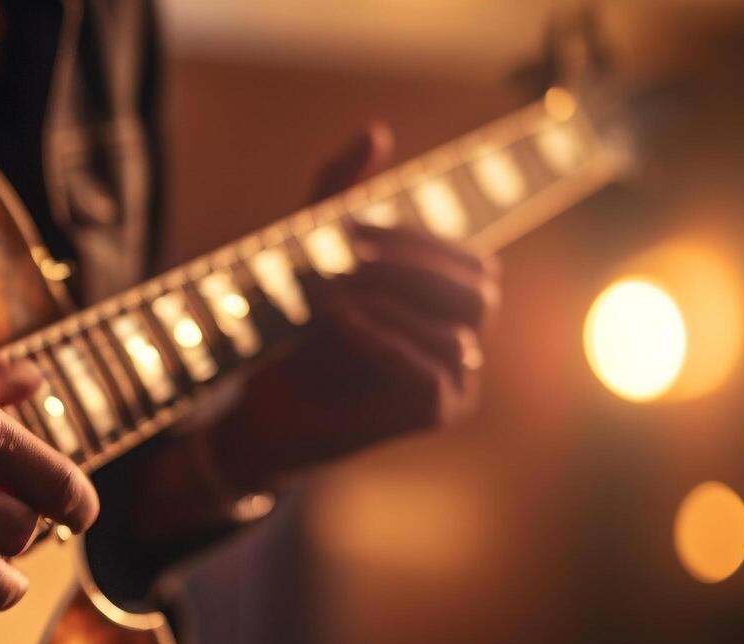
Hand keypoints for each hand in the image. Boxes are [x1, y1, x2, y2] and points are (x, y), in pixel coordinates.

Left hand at [212, 124, 498, 489]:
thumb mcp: (314, 249)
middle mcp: (465, 340)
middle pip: (480, 290)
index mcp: (450, 302)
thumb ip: (341, 190)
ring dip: (383, 304)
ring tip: (322, 298)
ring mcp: (458, 382)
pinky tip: (339, 322)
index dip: (414, 241)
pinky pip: (429, 369)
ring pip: (454, 332)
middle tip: (347, 259)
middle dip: (411, 268)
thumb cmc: (294, 330)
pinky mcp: (436, 413)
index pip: (471, 260)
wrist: (263, 405)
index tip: (350, 231)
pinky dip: (383, 339)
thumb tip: (375, 131)